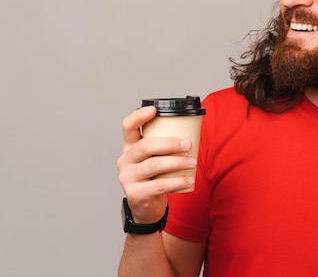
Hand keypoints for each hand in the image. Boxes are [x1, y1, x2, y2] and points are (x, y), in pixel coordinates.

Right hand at [117, 105, 196, 222]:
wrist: (146, 207)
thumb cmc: (154, 177)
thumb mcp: (155, 158)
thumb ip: (164, 146)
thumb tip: (192, 132)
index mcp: (129, 147)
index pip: (127, 127)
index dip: (138, 116)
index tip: (154, 110)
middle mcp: (125, 161)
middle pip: (145, 146)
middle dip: (169, 143)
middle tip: (188, 144)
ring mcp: (128, 178)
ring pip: (153, 165)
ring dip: (176, 162)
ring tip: (193, 162)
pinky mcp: (135, 194)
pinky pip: (159, 185)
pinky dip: (177, 182)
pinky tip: (189, 180)